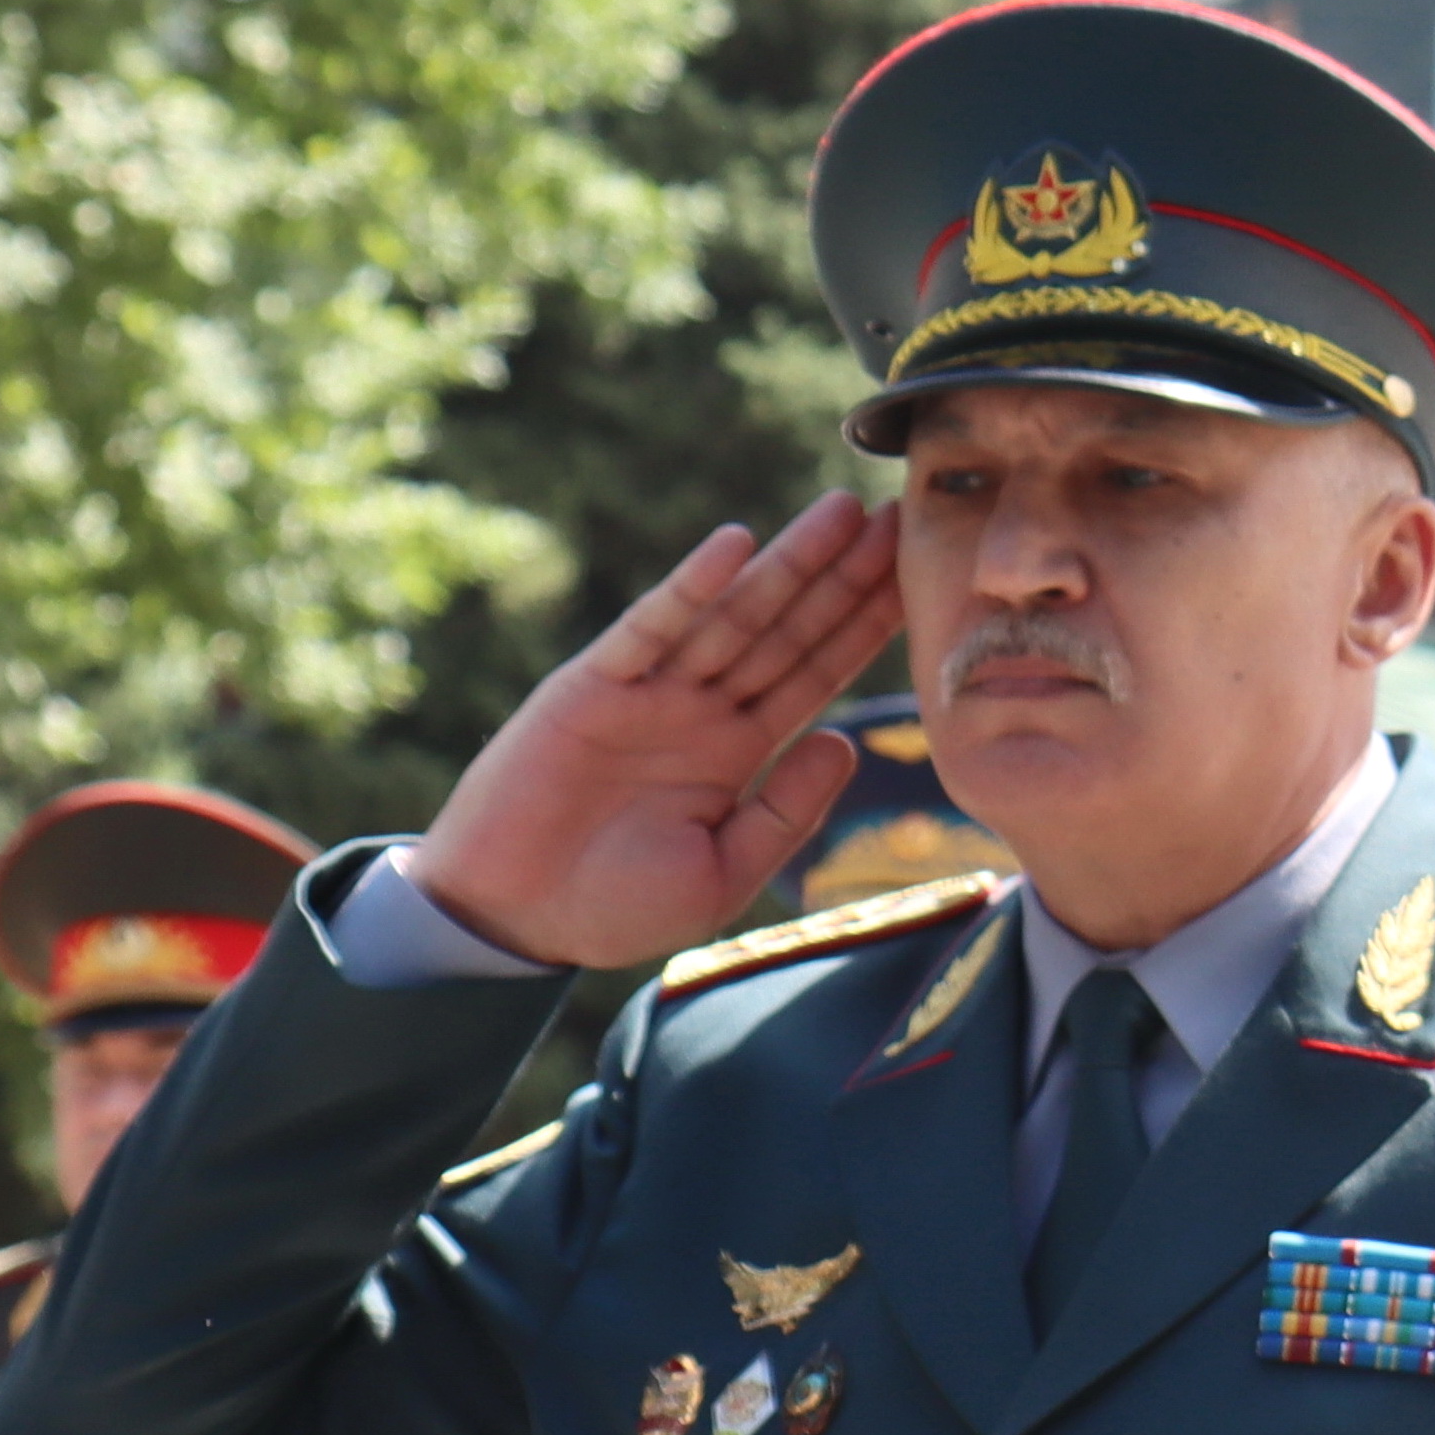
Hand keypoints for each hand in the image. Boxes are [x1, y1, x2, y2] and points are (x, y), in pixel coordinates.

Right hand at [411, 496, 902, 970]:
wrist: (514, 921)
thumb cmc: (616, 908)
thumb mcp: (723, 872)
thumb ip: (785, 811)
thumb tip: (846, 743)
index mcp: (738, 751)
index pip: (818, 674)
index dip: (866, 626)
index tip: (919, 579)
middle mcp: (700, 709)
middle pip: (787, 629)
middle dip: (842, 576)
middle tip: (900, 516)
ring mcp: (648, 693)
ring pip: (732, 615)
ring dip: (786, 563)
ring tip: (840, 513)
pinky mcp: (590, 687)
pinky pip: (649, 629)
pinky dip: (690, 587)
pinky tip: (734, 546)